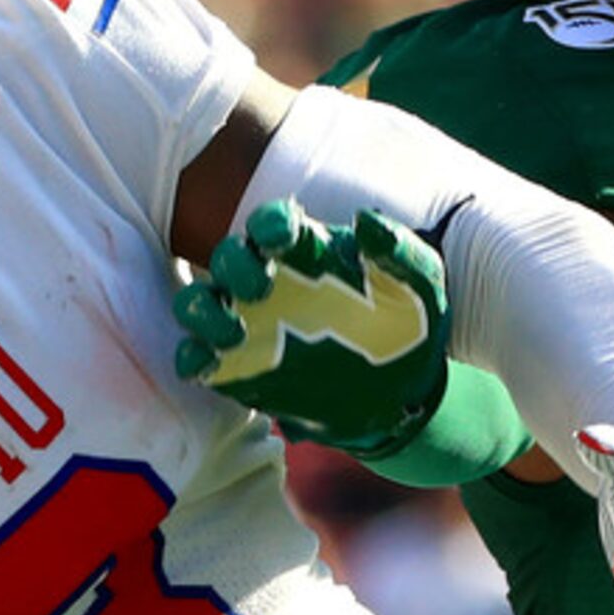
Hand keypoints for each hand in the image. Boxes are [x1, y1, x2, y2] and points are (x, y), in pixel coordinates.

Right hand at [172, 199, 448, 455]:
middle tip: (260, 289)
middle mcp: (271, 281)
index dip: (270, 224)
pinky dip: (193, 358)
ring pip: (200, 302)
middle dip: (235, 266)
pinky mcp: (238, 367)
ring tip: (234, 334)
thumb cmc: (410, 325)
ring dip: (204, 312)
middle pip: (229, 257)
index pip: (274, 223)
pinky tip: (212, 366)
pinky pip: (196, 356)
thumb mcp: (420, 282)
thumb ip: (397, 250)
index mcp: (308, 251)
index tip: (281, 238)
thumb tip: (365, 221)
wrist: (402, 393)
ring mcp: (249, 324)